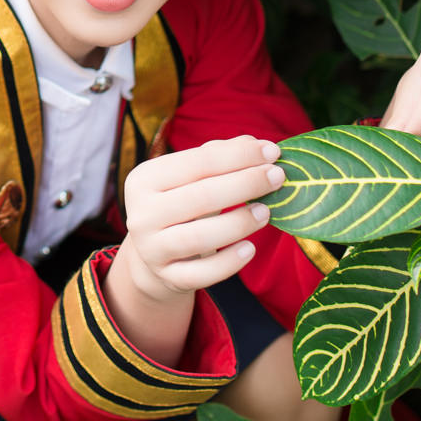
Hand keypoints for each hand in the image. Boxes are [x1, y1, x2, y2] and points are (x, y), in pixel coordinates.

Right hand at [119, 135, 283, 301]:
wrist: (153, 253)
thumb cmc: (179, 204)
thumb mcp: (188, 177)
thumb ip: (217, 156)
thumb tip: (253, 143)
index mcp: (144, 179)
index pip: (197, 162)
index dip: (238, 156)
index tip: (273, 151)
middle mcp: (142, 214)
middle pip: (201, 197)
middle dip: (245, 184)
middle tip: (278, 177)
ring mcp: (152, 249)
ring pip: (200, 237)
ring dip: (239, 222)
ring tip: (267, 211)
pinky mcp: (168, 277)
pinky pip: (202, 274)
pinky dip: (229, 262)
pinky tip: (250, 248)